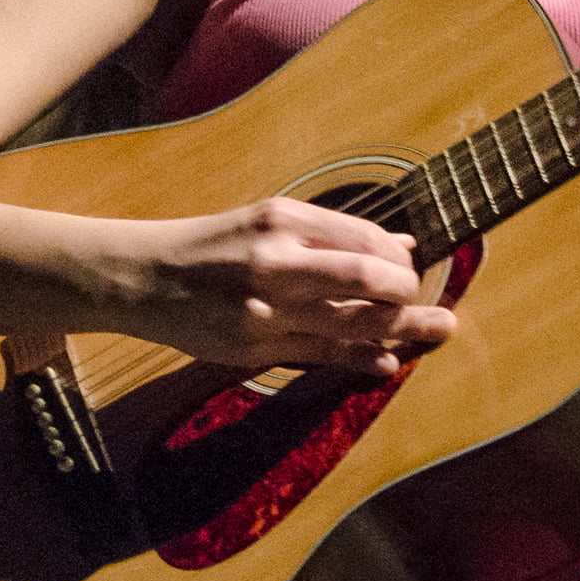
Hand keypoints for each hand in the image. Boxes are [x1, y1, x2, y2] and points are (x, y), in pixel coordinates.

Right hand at [129, 197, 459, 371]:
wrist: (141, 279)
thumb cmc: (211, 245)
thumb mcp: (267, 219)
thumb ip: (334, 233)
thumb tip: (403, 245)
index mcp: (281, 221)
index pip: (366, 240)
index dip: (401, 259)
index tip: (411, 270)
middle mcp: (275, 262)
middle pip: (369, 281)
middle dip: (409, 295)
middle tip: (429, 305)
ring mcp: (264, 310)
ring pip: (352, 325)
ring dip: (402, 330)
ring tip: (438, 331)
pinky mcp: (254, 348)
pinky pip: (323, 356)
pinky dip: (363, 360)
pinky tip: (388, 361)